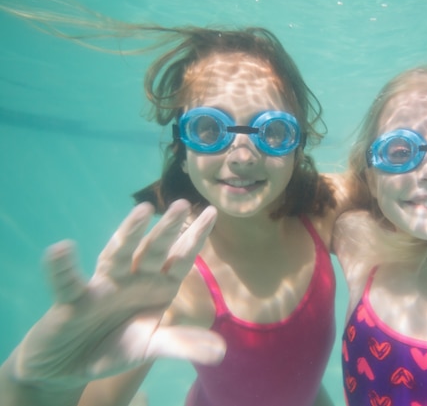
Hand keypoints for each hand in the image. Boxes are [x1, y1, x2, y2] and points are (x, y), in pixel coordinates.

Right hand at [7, 200, 224, 387]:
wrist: (71, 364)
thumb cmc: (115, 346)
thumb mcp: (151, 346)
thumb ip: (183, 344)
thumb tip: (221, 352)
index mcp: (157, 287)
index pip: (181, 259)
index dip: (195, 237)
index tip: (212, 212)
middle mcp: (133, 279)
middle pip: (153, 250)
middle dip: (168, 229)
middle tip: (182, 205)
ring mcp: (103, 286)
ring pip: (118, 255)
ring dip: (129, 233)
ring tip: (142, 210)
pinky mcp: (72, 300)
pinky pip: (67, 282)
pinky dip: (61, 267)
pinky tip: (61, 249)